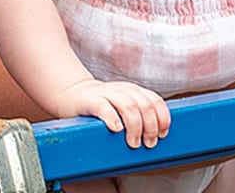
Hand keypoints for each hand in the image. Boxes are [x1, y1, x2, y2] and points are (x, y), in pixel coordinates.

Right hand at [52, 79, 170, 148]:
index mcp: (134, 91)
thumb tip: (157, 136)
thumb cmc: (102, 106)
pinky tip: (116, 129)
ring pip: (129, 106)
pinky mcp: (91, 101)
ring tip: (133, 143)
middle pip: (145, 105)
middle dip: (151, 126)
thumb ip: (139, 115)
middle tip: (148, 143)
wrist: (72, 94)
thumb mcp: (124, 107)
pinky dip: (112, 118)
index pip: (155, 101)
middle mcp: (123, 90)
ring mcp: (107, 94)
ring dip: (135, 126)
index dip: (162, 118)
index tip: (163, 135)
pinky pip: (104, 107)